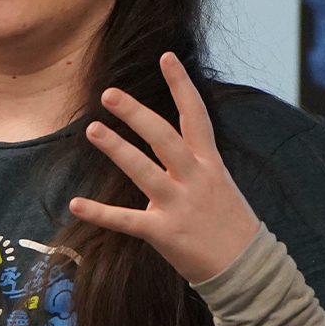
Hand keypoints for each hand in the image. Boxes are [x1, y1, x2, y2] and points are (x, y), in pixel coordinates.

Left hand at [67, 53, 260, 283]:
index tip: (166, 56)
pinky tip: (76, 203)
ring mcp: (179, 205)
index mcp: (209, 164)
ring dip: (117, 148)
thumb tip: (174, 140)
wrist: (248, 268)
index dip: (181, 85)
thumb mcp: (220, 184)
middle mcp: (195, 178)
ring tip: (93, 129)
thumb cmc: (229, 224)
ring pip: (144, 170)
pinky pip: (127, 220)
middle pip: (164, 136)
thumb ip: (195, 162)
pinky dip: (100, 213)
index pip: (195, 116)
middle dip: (136, 113)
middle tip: (108, 93)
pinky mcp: (164, 233)